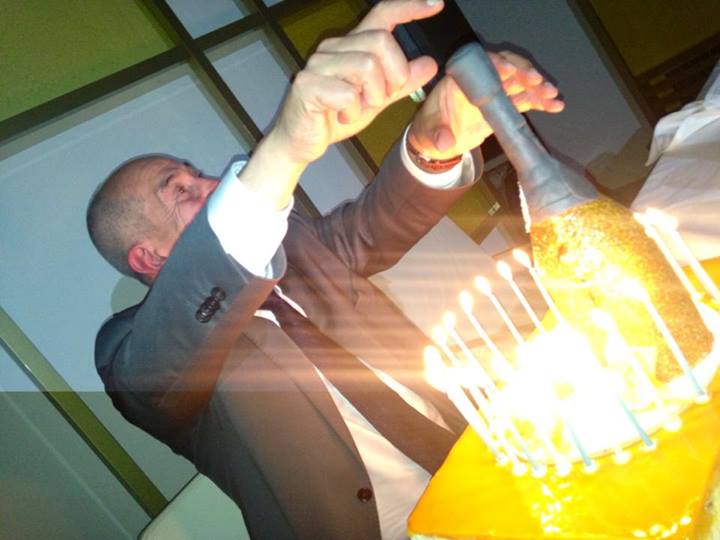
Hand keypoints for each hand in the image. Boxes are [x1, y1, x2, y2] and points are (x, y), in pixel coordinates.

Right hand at [268, 0, 444, 166]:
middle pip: (381, 41)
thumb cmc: (334, 117)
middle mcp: (333, 47)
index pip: (382, 15)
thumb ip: (401, 83)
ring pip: (367, 66)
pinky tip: (342, 116)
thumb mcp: (376, 100)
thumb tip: (429, 64)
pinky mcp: (307, 84)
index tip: (436, 5)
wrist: (301, 141)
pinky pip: (347, 93)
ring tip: (358, 109)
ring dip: (372, 96)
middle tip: (382, 98)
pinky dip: (353, 111)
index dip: (409, 7)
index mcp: (351, 46)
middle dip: (394, 75)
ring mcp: (318, 64)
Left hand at [408, 50, 565, 159]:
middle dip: (522, 73)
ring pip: (519, 83)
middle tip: (537, 81)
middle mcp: (480, 82)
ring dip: (537, 88)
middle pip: (504, 69)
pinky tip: (554, 106)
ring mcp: (493, 93)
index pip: (478, 65)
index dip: (494, 64)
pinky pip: (524, 100)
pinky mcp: (503, 106)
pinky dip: (540, 102)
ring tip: (552, 96)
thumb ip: (438, 136)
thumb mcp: (430, 134)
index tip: (508, 70)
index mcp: (459, 81)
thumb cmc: (431, 131)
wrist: (439, 142)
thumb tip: (445, 142)